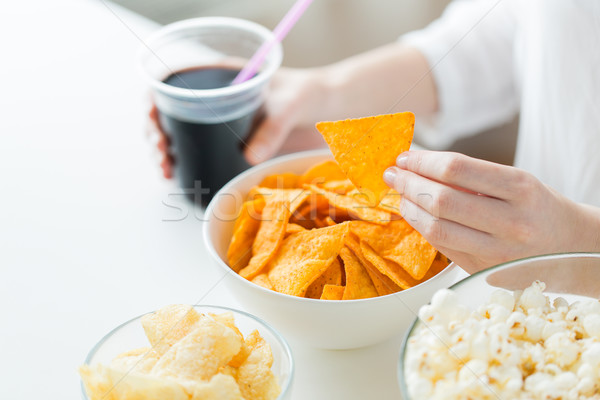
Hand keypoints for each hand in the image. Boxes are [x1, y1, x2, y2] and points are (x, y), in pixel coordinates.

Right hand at [146, 67, 328, 177]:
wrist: (328, 108)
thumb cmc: (308, 94)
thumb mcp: (291, 105)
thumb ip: (272, 129)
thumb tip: (249, 158)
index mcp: (221, 77)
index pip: (174, 82)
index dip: (154, 98)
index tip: (152, 117)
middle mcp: (214, 99)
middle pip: (169, 112)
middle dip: (156, 132)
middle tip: (161, 153)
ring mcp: (219, 122)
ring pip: (179, 134)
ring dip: (165, 152)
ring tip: (165, 170)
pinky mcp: (229, 144)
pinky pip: (199, 152)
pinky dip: (184, 164)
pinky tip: (176, 177)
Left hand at [383, 150, 599, 273]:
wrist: (570, 248)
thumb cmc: (537, 208)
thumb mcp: (516, 182)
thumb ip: (471, 177)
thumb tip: (419, 166)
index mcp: (520, 189)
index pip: (456, 169)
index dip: (422, 162)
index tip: (405, 157)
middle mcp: (511, 223)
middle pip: (440, 200)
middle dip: (408, 183)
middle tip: (393, 174)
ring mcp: (498, 253)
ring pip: (436, 228)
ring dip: (409, 208)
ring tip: (400, 194)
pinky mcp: (485, 272)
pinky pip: (442, 247)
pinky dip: (422, 228)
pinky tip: (415, 214)